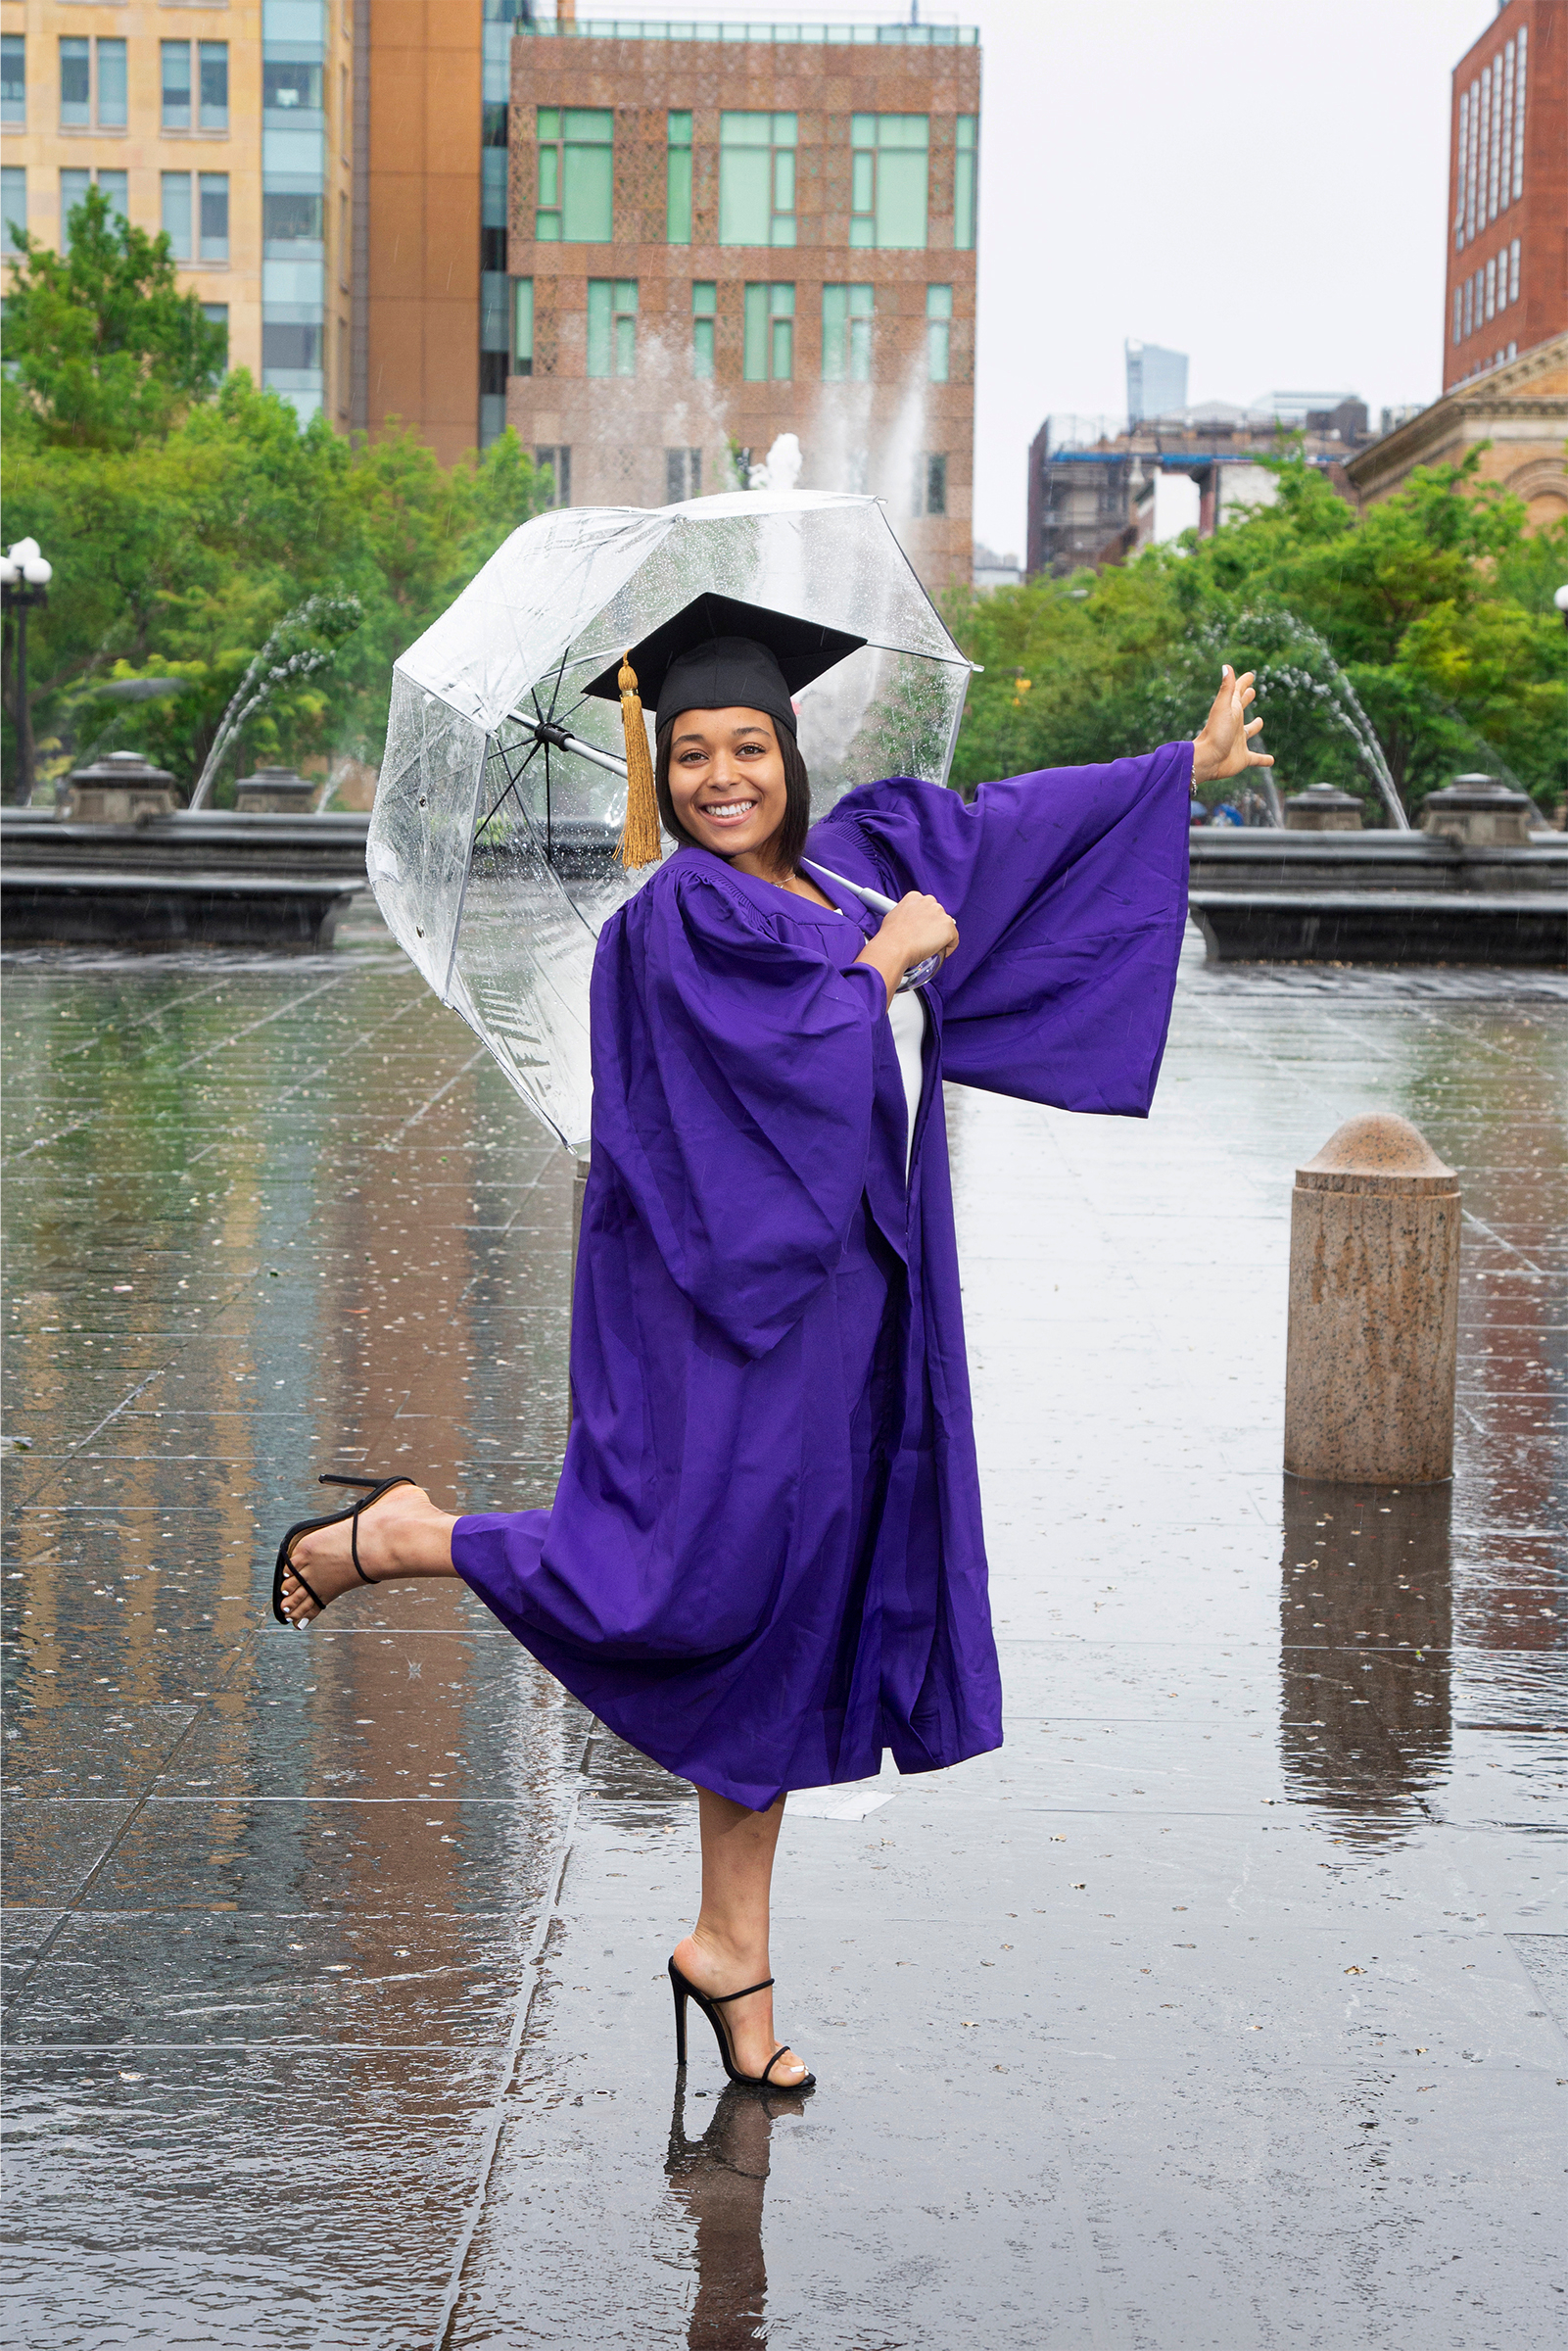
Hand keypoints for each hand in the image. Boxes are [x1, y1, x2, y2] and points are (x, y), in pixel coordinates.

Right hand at [854, 891, 958, 1005]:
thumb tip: (907, 923)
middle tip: (924, 940)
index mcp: (914, 897)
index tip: (921, 929)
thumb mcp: (893, 917)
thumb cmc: (890, 936)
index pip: (926, 907)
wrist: (894, 947)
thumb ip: (905, 915)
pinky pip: (954, 939)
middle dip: (934, 928)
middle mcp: (929, 901)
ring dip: (941, 937)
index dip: (925, 920)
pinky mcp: (948, 927)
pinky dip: (949, 947)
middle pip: (938, 915)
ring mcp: (940, 913)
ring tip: (929, 947)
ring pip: (946, 927)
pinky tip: (939, 952)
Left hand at [1192, 667, 1272, 783]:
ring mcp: (1239, 741)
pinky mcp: (1243, 758)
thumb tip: (1227, 666)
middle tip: (1252, 691)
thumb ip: (1227, 688)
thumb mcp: (1223, 707)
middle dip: (1246, 699)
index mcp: (1231, 711)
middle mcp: (1235, 725)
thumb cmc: (1215, 732)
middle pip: (1241, 708)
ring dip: (1254, 727)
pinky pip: (1256, 758)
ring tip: (1260, 722)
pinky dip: (1264, 759)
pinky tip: (1271, 761)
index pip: (1238, 692)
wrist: (1208, 760)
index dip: (1243, 682)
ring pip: (1249, 732)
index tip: (1250, 675)